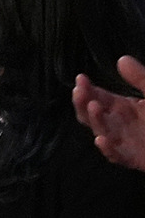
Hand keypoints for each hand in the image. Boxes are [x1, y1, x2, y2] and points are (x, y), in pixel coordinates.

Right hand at [74, 58, 144, 173]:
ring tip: (94, 106)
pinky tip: (102, 140)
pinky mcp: (133, 158)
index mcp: (123, 108)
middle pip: (92, 115)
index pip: (97, 97)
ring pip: (102, 132)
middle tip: (80, 91)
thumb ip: (140, 78)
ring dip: (95, 121)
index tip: (81, 78)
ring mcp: (124, 142)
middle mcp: (119, 124)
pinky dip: (108, 149)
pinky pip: (117, 155)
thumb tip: (122, 59)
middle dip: (82, 103)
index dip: (87, 89)